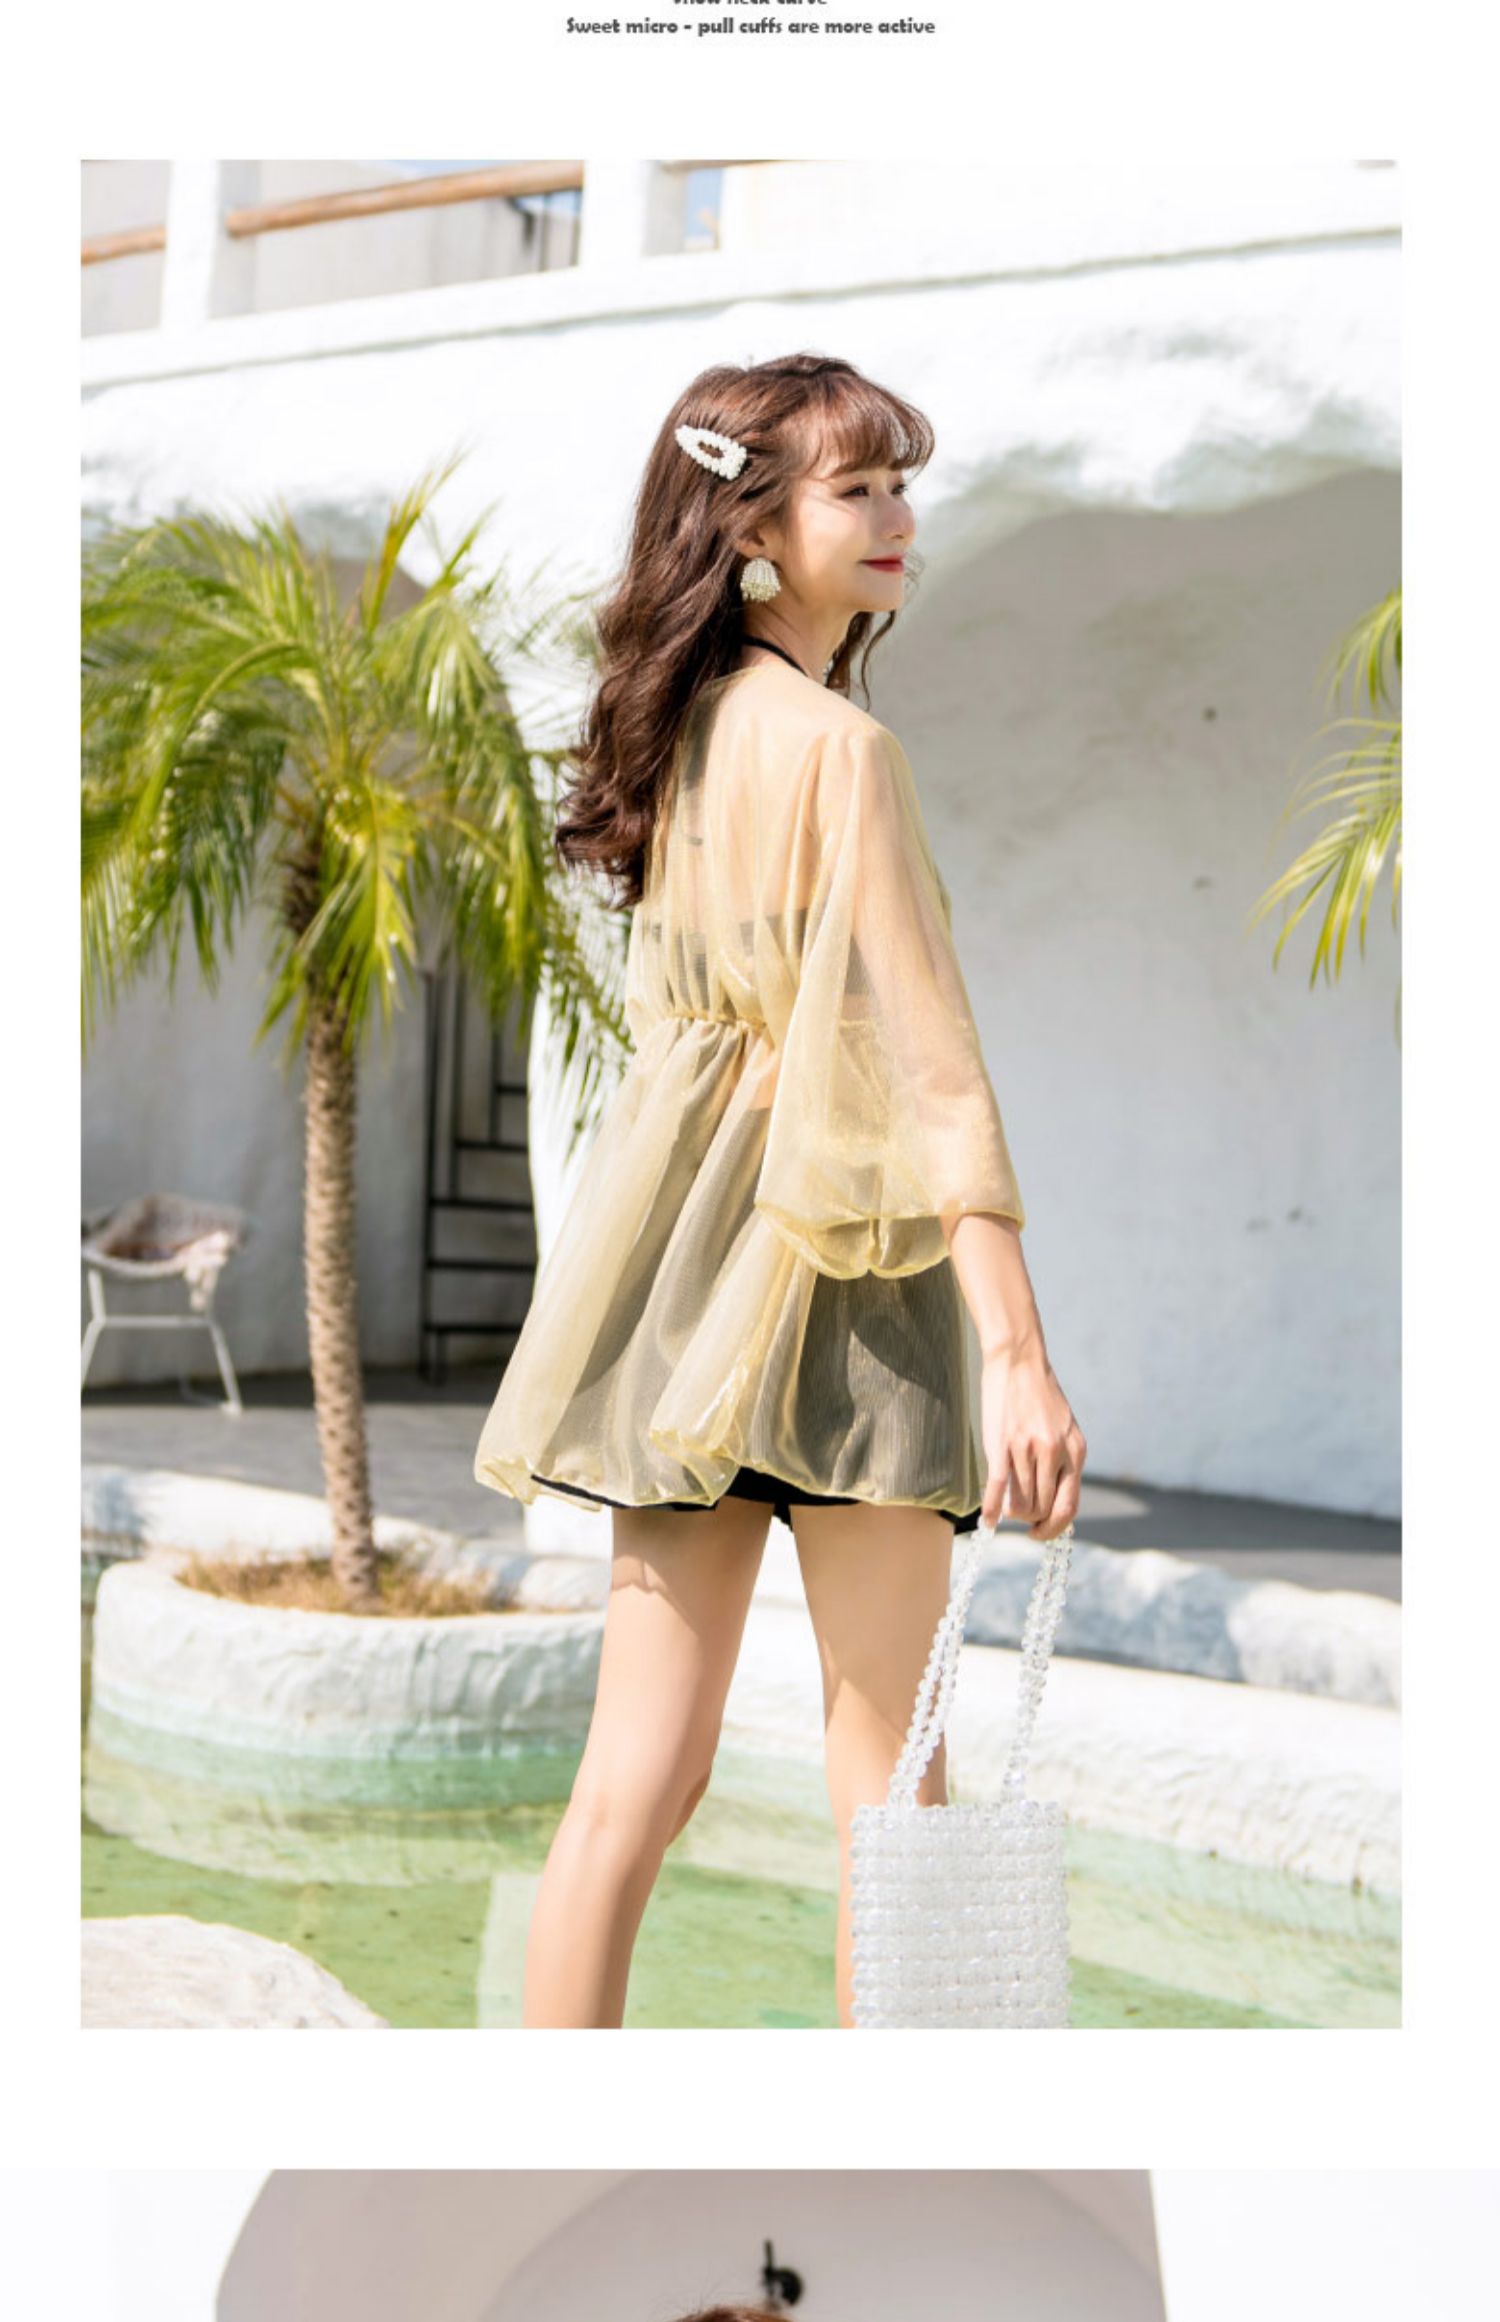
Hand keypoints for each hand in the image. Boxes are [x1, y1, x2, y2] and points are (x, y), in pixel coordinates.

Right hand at [977, 1345, 1086, 1540]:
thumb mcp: (1064, 1428)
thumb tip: (1052, 1498)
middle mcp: (1055, 1453)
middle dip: (1029, 1519)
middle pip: (1041, 1509)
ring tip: (1005, 1507)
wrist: (1019, 1359)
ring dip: (1012, 1512)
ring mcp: (1028, 1449)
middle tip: (1018, 1514)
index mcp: (1075, 1451)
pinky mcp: (1002, 1444)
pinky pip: (998, 1489)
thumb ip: (1063, 1460)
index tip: (1039, 1532)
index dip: (1053, 1528)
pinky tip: (986, 1521)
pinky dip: (992, 1510)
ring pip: (1020, 1504)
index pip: (1069, 1507)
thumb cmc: (1039, 1394)